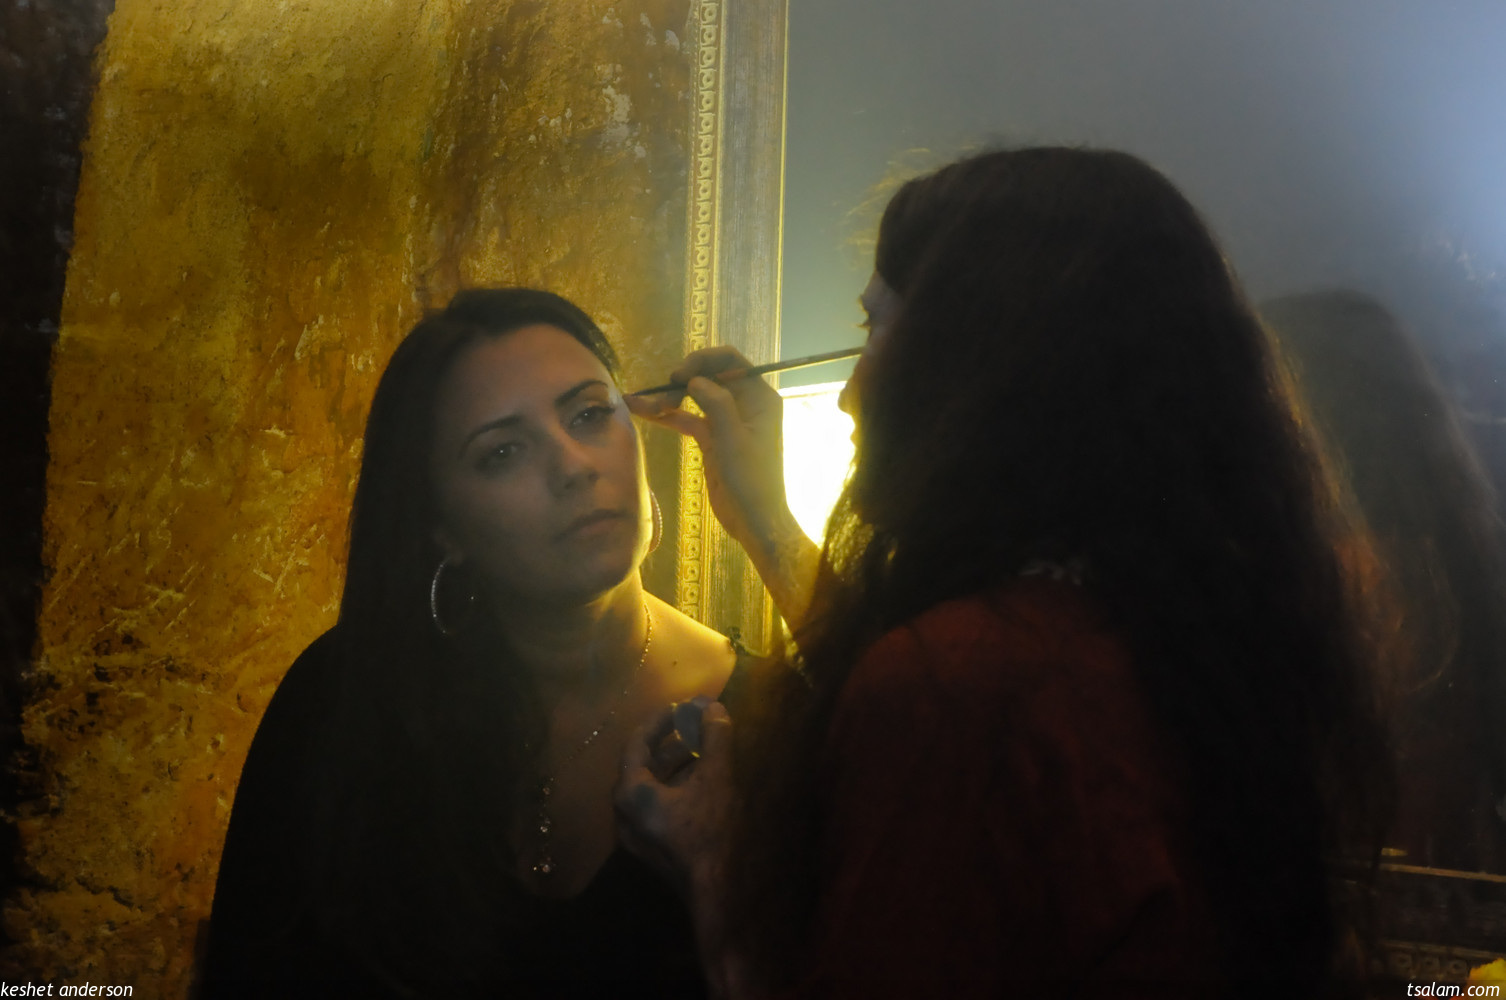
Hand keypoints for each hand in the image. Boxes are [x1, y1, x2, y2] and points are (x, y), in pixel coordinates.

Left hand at [614, 700, 734, 893]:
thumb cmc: (707, 830)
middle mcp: (624, 811)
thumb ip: (713, 739)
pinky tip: (703, 781)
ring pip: (653, 785)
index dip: (662, 719)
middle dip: (673, 741)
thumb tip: (712, 707)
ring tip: (706, 749)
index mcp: (629, 791)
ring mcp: (635, 831)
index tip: (684, 706)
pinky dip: (677, 786)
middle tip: (698, 724)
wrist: (713, 890)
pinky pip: (658, 804)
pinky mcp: (650, 845)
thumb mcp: (714, 778)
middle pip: (645, 763)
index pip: (638, 741)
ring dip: (678, 764)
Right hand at [628, 348, 819, 626]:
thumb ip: (715, 402)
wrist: (754, 519)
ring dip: (670, 398)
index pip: (730, 361)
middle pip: (709, 376)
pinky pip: (689, 419)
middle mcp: (745, 403)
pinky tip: (644, 412)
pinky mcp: (713, 438)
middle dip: (682, 380)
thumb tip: (694, 379)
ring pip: (695, 398)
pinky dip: (669, 416)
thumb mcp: (732, 437)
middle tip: (660, 392)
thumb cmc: (751, 478)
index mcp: (759, 397)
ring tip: (640, 401)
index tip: (679, 374)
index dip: (703, 360)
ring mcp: (728, 420)